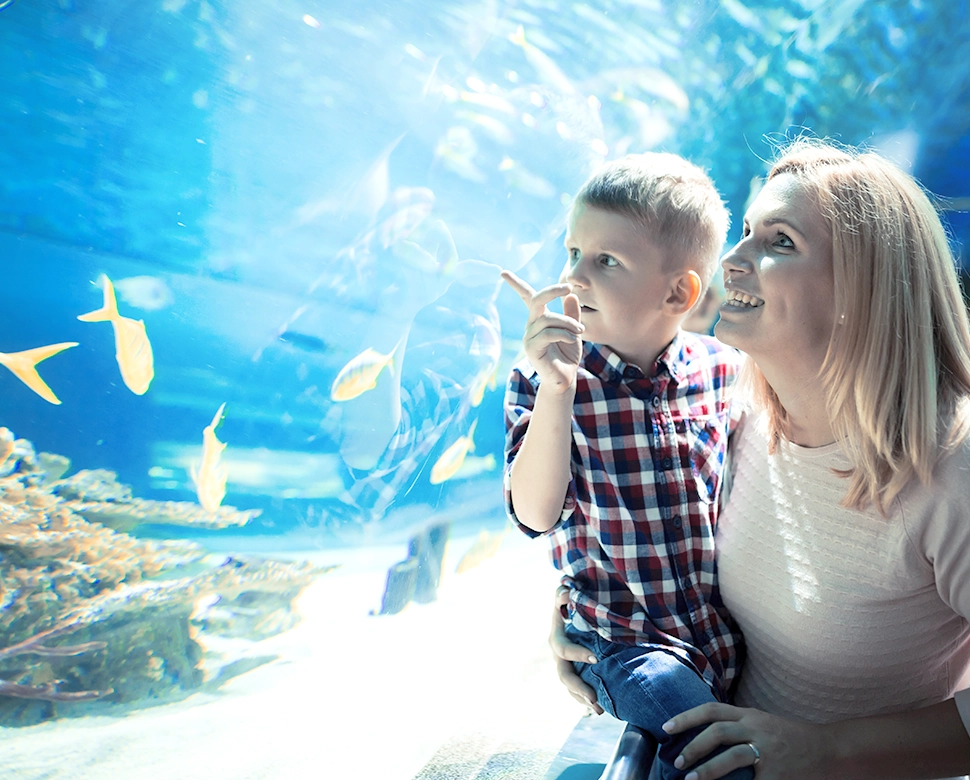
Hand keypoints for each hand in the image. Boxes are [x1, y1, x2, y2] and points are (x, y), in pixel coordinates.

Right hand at [501, 270, 583, 392]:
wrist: (564, 378)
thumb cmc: (567, 355)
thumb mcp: (573, 331)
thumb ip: (572, 314)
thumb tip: (571, 295)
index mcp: (539, 319)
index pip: (526, 297)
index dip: (515, 284)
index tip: (502, 272)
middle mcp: (531, 325)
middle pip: (536, 299)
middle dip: (552, 290)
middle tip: (568, 288)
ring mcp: (529, 337)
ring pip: (548, 318)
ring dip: (568, 322)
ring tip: (580, 330)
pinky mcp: (532, 348)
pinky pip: (548, 333)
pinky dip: (564, 333)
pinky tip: (573, 339)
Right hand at [549, 584, 603, 714]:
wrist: (577, 608)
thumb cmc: (575, 600)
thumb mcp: (567, 596)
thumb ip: (563, 594)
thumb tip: (566, 591)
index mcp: (558, 635)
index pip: (562, 648)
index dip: (576, 654)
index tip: (595, 658)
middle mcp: (559, 653)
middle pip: (564, 674)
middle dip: (578, 687)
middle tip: (594, 697)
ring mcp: (564, 664)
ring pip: (570, 686)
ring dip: (582, 699)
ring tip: (598, 710)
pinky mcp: (573, 671)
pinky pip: (575, 690)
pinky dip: (585, 700)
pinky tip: (599, 709)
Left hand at [662, 702, 832, 778]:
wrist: (828, 749)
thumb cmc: (788, 737)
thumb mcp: (761, 722)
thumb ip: (736, 725)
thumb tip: (701, 733)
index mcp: (749, 715)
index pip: (711, 710)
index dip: (686, 717)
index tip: (665, 728)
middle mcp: (757, 728)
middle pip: (717, 731)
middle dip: (692, 746)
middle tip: (676, 761)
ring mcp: (768, 751)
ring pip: (732, 755)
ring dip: (708, 768)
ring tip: (690, 779)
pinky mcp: (777, 774)